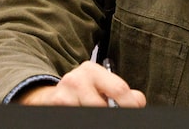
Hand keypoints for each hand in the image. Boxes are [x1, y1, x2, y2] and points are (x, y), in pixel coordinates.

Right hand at [16, 61, 145, 107]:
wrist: (51, 96)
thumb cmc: (81, 92)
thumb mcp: (100, 85)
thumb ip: (121, 91)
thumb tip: (137, 100)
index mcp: (91, 70)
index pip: (119, 89)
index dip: (130, 104)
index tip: (134, 109)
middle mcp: (76, 80)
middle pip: (102, 107)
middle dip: (111, 114)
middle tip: (114, 116)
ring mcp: (64, 96)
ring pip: (90, 114)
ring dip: (93, 115)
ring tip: (91, 110)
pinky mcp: (56, 107)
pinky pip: (77, 116)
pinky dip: (83, 116)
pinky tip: (81, 111)